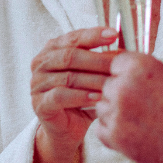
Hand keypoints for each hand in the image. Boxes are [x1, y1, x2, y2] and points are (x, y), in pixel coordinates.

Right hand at [30, 27, 118, 151]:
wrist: (68, 128)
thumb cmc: (83, 97)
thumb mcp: (94, 75)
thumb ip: (103, 61)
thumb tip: (124, 51)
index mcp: (53, 49)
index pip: (73, 37)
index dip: (94, 35)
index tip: (114, 34)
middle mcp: (41, 63)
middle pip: (70, 56)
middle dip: (98, 60)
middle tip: (119, 65)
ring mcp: (37, 84)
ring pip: (68, 77)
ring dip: (94, 80)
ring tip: (113, 84)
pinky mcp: (39, 103)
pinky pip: (60, 96)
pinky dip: (81, 96)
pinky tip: (98, 98)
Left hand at [96, 53, 162, 162]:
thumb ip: (153, 75)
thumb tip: (141, 74)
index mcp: (141, 66)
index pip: (116, 62)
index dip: (126, 73)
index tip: (134, 82)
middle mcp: (124, 86)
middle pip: (108, 85)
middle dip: (121, 94)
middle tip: (142, 106)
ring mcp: (117, 113)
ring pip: (103, 108)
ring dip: (116, 113)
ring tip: (141, 122)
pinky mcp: (116, 138)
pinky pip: (101, 130)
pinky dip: (113, 133)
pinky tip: (134, 134)